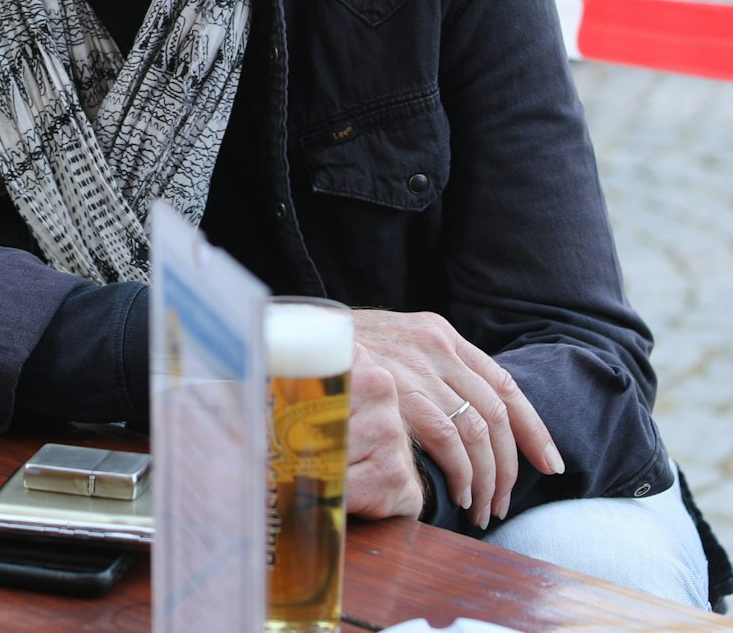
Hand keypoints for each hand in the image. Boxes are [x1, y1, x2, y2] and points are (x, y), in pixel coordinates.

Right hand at [352, 310, 562, 529]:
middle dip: (508, 467)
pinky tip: (457, 493)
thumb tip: (467, 415)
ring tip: (481, 509)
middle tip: (503, 502)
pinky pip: (447, 439)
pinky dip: (460, 472)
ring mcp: (416, 369)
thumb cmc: (341, 351)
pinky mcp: (397, 392)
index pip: (505, 385)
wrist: (295, 335)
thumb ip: (428, 367)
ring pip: (477, 432)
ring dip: (486, 479)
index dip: (534, 429)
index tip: (549, 464)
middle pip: (497, 414)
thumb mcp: (392, 343)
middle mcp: (435, 348)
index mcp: (441, 335)